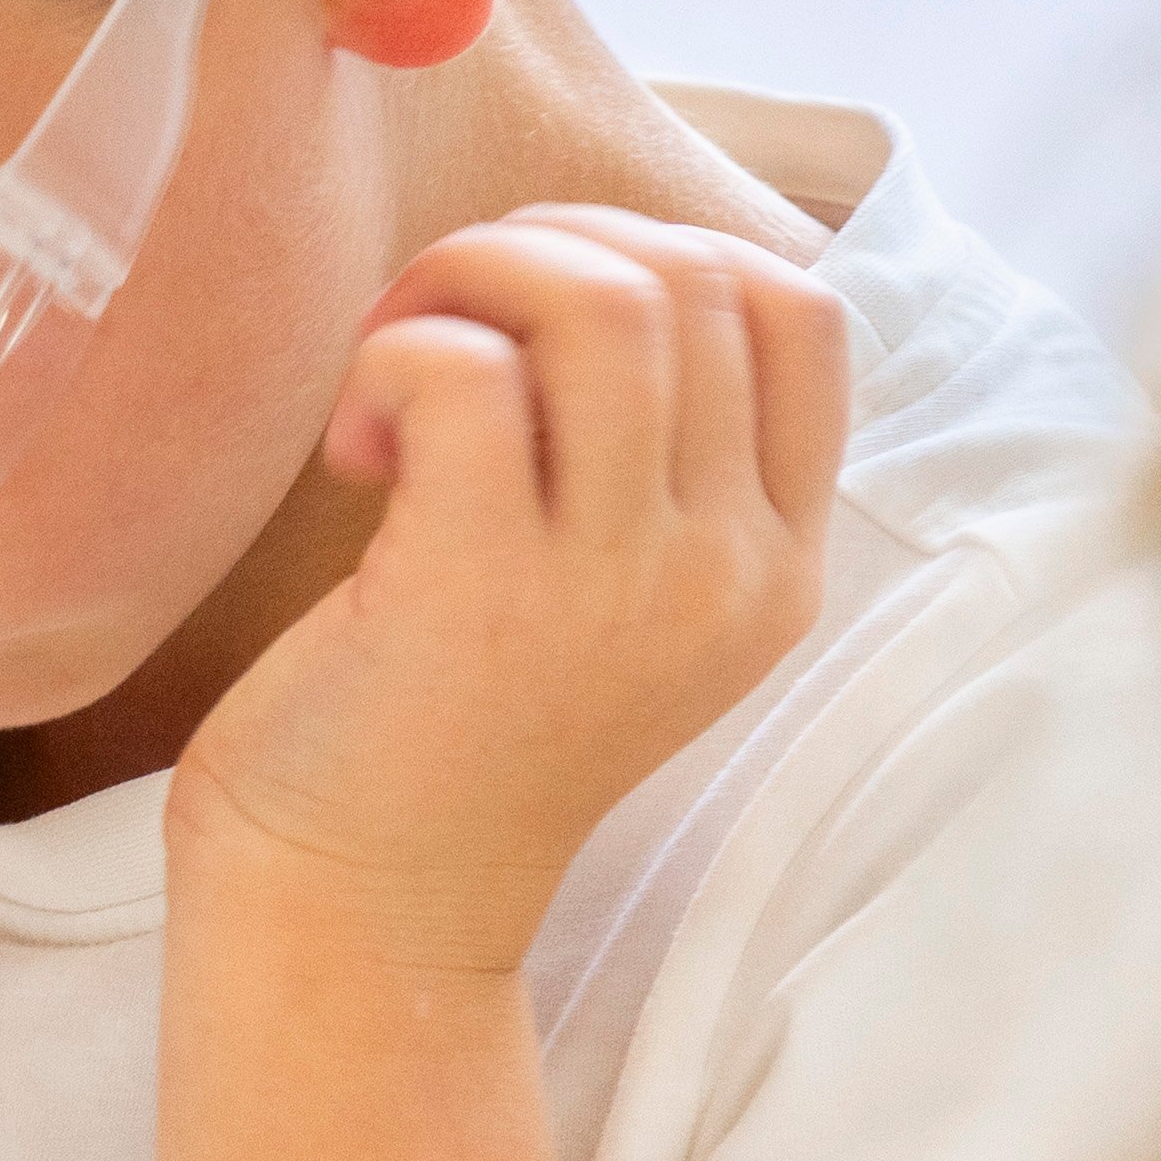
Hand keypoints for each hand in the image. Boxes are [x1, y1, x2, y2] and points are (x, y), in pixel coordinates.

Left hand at [178, 206, 851, 979]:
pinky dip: (393, 359)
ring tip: (391, 379)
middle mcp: (723, 570)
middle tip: (431, 338)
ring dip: (465, 284)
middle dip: (536, 251)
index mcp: (773, 564)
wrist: (361, 909)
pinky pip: (461, 370)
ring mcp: (616, 580)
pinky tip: (359, 450)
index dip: (659, 253)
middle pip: (690, 278)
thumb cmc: (448, 733)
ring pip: (598, 300)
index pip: (802, 311)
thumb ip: (647, 461)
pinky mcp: (480, 585)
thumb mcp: (608, 600)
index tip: (540, 326)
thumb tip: (589, 267)